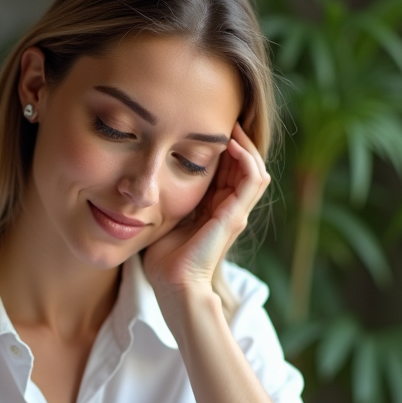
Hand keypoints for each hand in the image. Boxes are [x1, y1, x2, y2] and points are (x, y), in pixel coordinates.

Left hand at [143, 122, 269, 302]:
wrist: (174, 284)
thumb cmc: (165, 259)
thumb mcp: (166, 218)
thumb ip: (167, 200)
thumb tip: (147, 180)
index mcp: (215, 209)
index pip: (227, 171)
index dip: (222, 148)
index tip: (207, 127)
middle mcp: (230, 209)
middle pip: (243, 166)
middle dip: (236, 141)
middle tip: (226, 118)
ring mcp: (236, 212)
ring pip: (255, 169)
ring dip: (246, 145)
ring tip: (232, 126)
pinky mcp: (236, 215)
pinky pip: (253, 180)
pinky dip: (247, 159)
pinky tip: (233, 144)